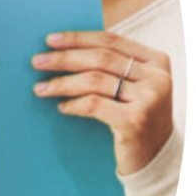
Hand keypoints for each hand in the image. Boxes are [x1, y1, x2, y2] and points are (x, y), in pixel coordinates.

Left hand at [33, 30, 172, 174]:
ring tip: (40, 88)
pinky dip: (73, 104)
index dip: (78, 38)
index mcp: (156, 61)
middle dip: (64, 58)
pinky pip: (93, 104)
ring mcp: (149, 98)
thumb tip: (64, 50)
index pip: (110, 41)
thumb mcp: (134, 86)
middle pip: (100, 58)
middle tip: (37, 62)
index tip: (50, 40)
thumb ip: (113, 67)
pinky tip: (62, 107)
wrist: (156, 157)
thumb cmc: (136, 116)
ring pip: (94, 80)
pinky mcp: (136, 120)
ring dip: (62, 83)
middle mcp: (157, 76)